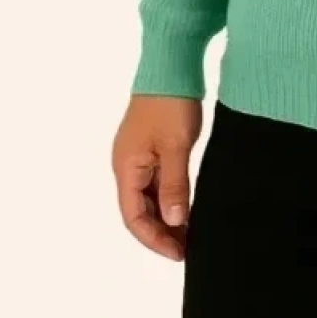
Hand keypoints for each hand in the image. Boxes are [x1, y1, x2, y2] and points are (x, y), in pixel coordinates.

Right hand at [112, 94, 202, 260]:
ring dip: (166, 216)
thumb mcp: (177, 147)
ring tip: (190, 232)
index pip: (134, 217)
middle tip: (188, 247)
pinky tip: (188, 205)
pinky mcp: (151, 146)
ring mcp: (138, 155)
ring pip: (149, 197)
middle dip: (161, 232)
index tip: (179, 253)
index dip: (154, 239)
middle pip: (139, 210)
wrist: (172, 63)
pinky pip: (157, 181)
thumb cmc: (171, 102)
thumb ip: (175, 185)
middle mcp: (127, 165)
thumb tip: (173, 222)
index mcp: (126, 167)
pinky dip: (170, 197)